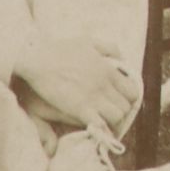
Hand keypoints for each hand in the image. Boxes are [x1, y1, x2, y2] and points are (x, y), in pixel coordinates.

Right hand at [16, 28, 137, 136]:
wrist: (37, 59)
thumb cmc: (60, 49)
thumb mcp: (89, 42)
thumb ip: (109, 48)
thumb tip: (121, 58)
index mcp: (108, 70)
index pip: (132, 91)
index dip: (128, 100)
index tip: (119, 102)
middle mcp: (105, 84)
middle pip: (125, 106)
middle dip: (120, 112)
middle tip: (111, 114)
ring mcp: (93, 97)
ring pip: (116, 117)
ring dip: (111, 121)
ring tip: (103, 122)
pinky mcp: (79, 108)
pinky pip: (100, 124)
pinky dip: (100, 128)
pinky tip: (94, 128)